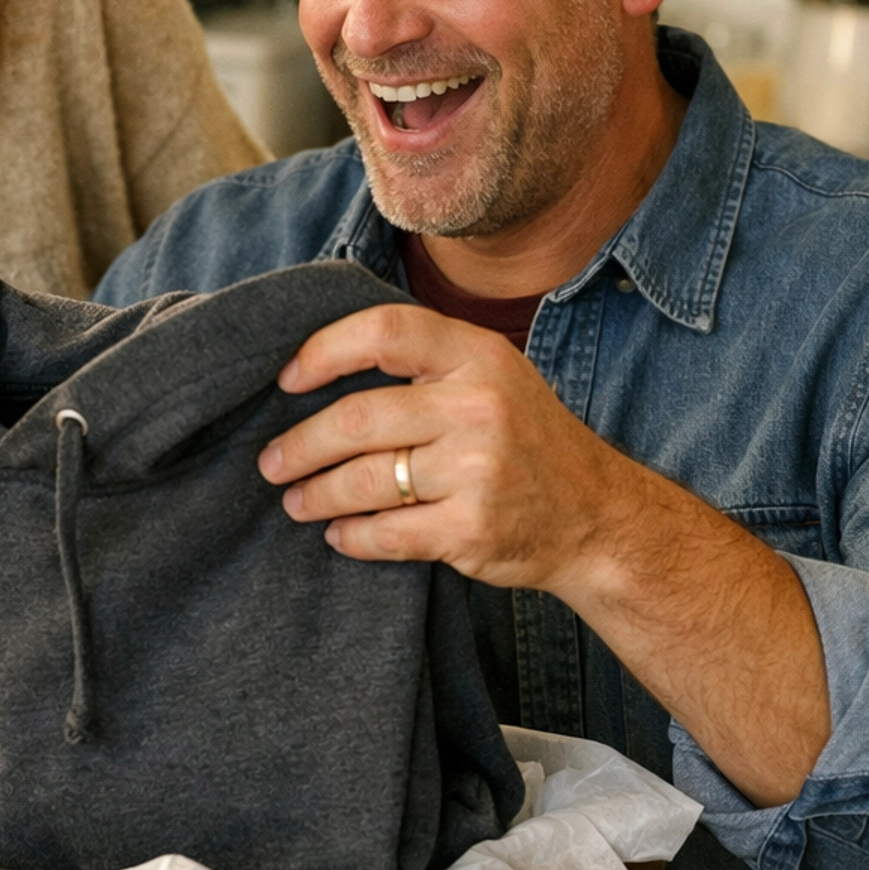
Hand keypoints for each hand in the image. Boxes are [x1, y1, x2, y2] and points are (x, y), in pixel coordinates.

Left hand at [259, 303, 830, 805]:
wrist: (596, 517)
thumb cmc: (525, 441)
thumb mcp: (491, 376)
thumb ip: (423, 363)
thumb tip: (315, 365)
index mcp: (478, 356)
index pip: (385, 332)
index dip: (324, 352)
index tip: (286, 380)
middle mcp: (479, 407)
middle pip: (358, 418)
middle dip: (300, 446)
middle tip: (271, 463)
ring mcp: (478, 471)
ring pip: (364, 481)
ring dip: (315, 495)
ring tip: (296, 501)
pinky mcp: (473, 529)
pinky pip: (387, 533)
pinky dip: (351, 537)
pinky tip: (339, 535)